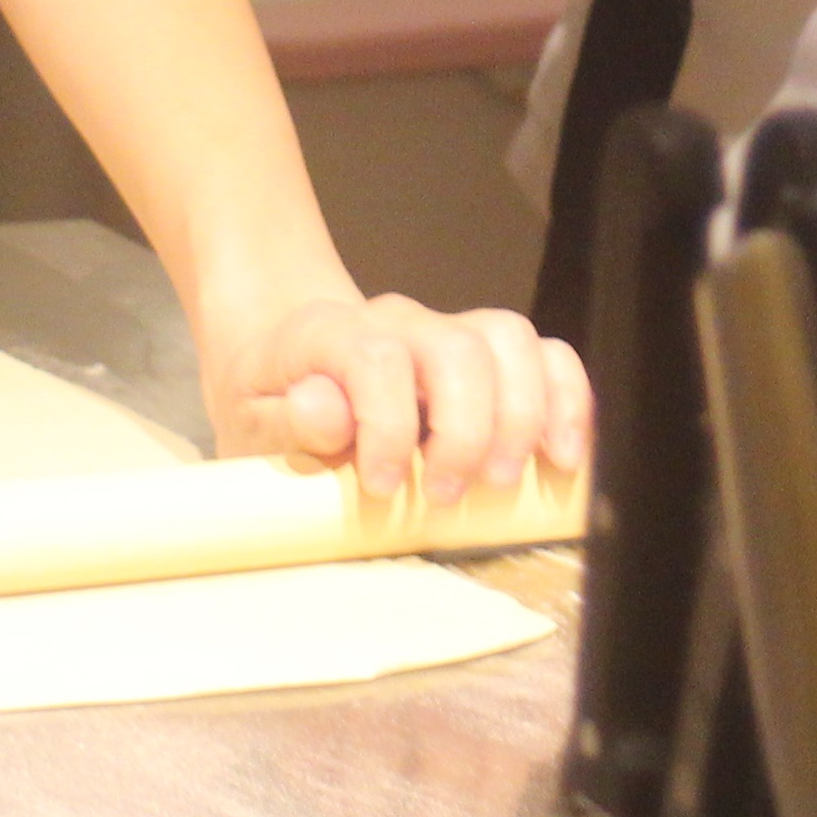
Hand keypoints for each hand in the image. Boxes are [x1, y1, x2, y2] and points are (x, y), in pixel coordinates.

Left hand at [201, 286, 591, 502]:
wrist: (289, 361)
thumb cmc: (270, 404)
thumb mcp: (249, 421)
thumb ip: (283, 420)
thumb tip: (322, 409)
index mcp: (331, 333)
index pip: (376, 358)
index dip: (387, 424)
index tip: (381, 488)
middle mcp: (400, 320)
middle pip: (458, 348)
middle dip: (466, 430)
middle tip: (447, 496)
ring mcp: (450, 329)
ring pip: (512, 339)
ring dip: (523, 413)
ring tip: (508, 481)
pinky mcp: (490, 353)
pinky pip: (547, 353)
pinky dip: (567, 398)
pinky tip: (564, 454)